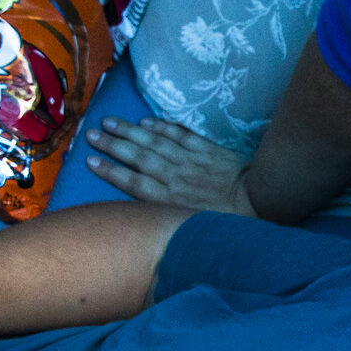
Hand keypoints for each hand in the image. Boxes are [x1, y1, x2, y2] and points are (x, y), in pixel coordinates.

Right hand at [83, 117, 258, 214]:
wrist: (260, 202)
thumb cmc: (228, 222)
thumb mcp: (193, 229)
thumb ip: (170, 220)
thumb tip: (148, 222)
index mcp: (170, 201)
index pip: (133, 184)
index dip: (110, 171)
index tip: (90, 161)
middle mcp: (175, 177)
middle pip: (138, 158)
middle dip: (112, 145)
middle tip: (90, 134)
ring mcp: (190, 160)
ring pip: (154, 142)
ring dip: (130, 131)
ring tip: (108, 122)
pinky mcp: (206, 149)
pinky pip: (180, 135)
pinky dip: (163, 127)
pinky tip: (147, 121)